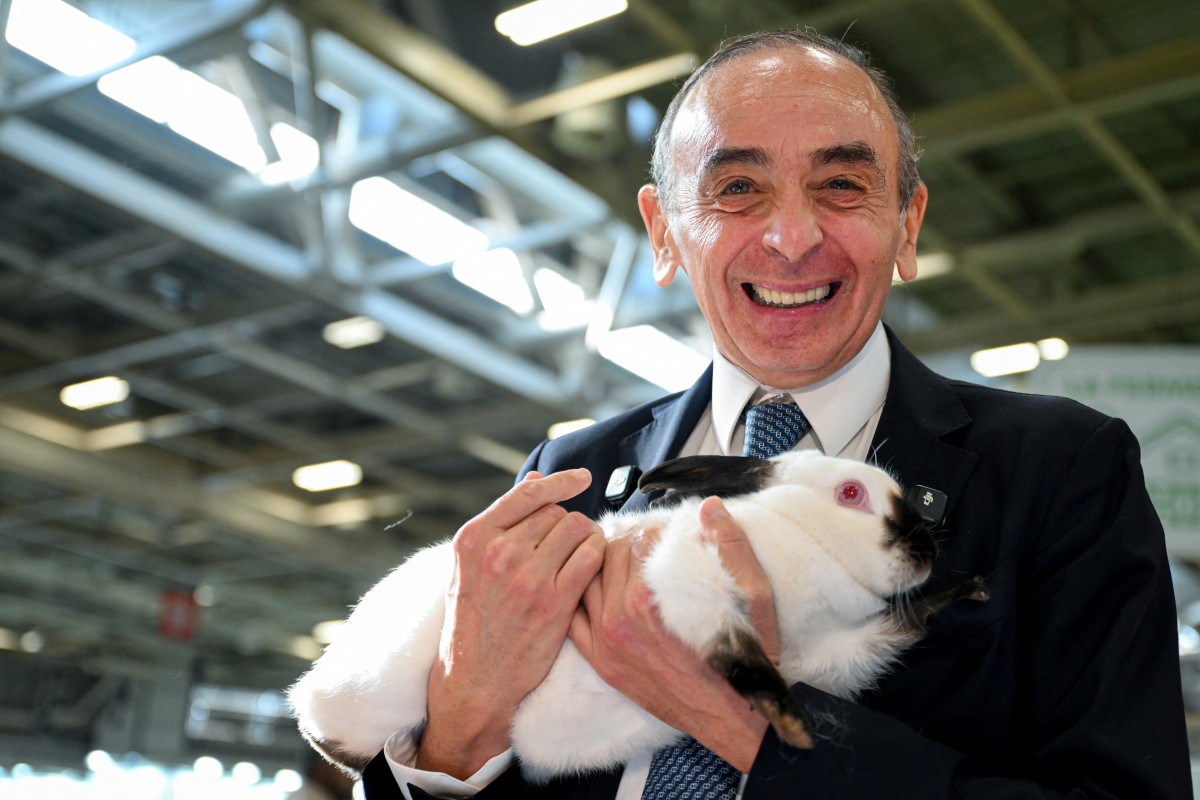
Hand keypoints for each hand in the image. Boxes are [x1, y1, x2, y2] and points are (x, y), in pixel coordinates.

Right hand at [418, 469, 605, 777]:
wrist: (475, 679)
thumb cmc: (474, 619)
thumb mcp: (471, 566)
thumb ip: (503, 522)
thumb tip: (536, 478)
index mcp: (473, 538)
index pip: (527, 493)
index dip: (560, 481)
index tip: (581, 478)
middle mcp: (498, 553)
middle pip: (556, 512)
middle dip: (565, 525)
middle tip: (564, 547)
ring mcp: (527, 577)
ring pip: (578, 529)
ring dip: (586, 538)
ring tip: (579, 556)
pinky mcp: (554, 602)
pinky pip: (592, 557)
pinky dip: (598, 557)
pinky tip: (591, 568)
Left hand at [569, 496, 772, 771]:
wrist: (733, 717)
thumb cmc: (745, 660)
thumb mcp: (753, 597)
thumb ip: (731, 546)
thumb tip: (709, 506)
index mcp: (648, 601)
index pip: (635, 540)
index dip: (655, 530)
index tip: (670, 534)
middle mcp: (618, 621)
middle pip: (606, 555)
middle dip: (627, 543)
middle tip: (649, 544)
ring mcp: (604, 643)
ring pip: (586, 580)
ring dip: (604, 565)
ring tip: (627, 563)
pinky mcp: (600, 662)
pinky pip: (573, 617)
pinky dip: (584, 597)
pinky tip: (604, 591)